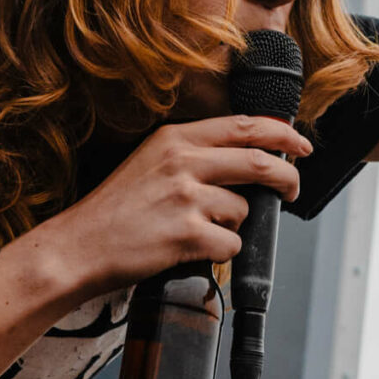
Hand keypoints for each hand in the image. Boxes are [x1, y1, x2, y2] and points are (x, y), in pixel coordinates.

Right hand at [47, 114, 306, 292]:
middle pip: (259, 161)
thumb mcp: (149, 162)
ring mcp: (185, 197)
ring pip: (244, 210)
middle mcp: (182, 161)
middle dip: (286, 178)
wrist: (78, 247)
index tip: (300, 142)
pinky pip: (231, 244)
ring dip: (232, 225)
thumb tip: (245, 160)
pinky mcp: (187, 234)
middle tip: (291, 190)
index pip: (244, 126)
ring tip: (199, 231)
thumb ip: (192, 156)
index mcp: (174, 138)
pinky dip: (220, 253)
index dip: (281, 133)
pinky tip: (192, 250)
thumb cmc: (113, 212)